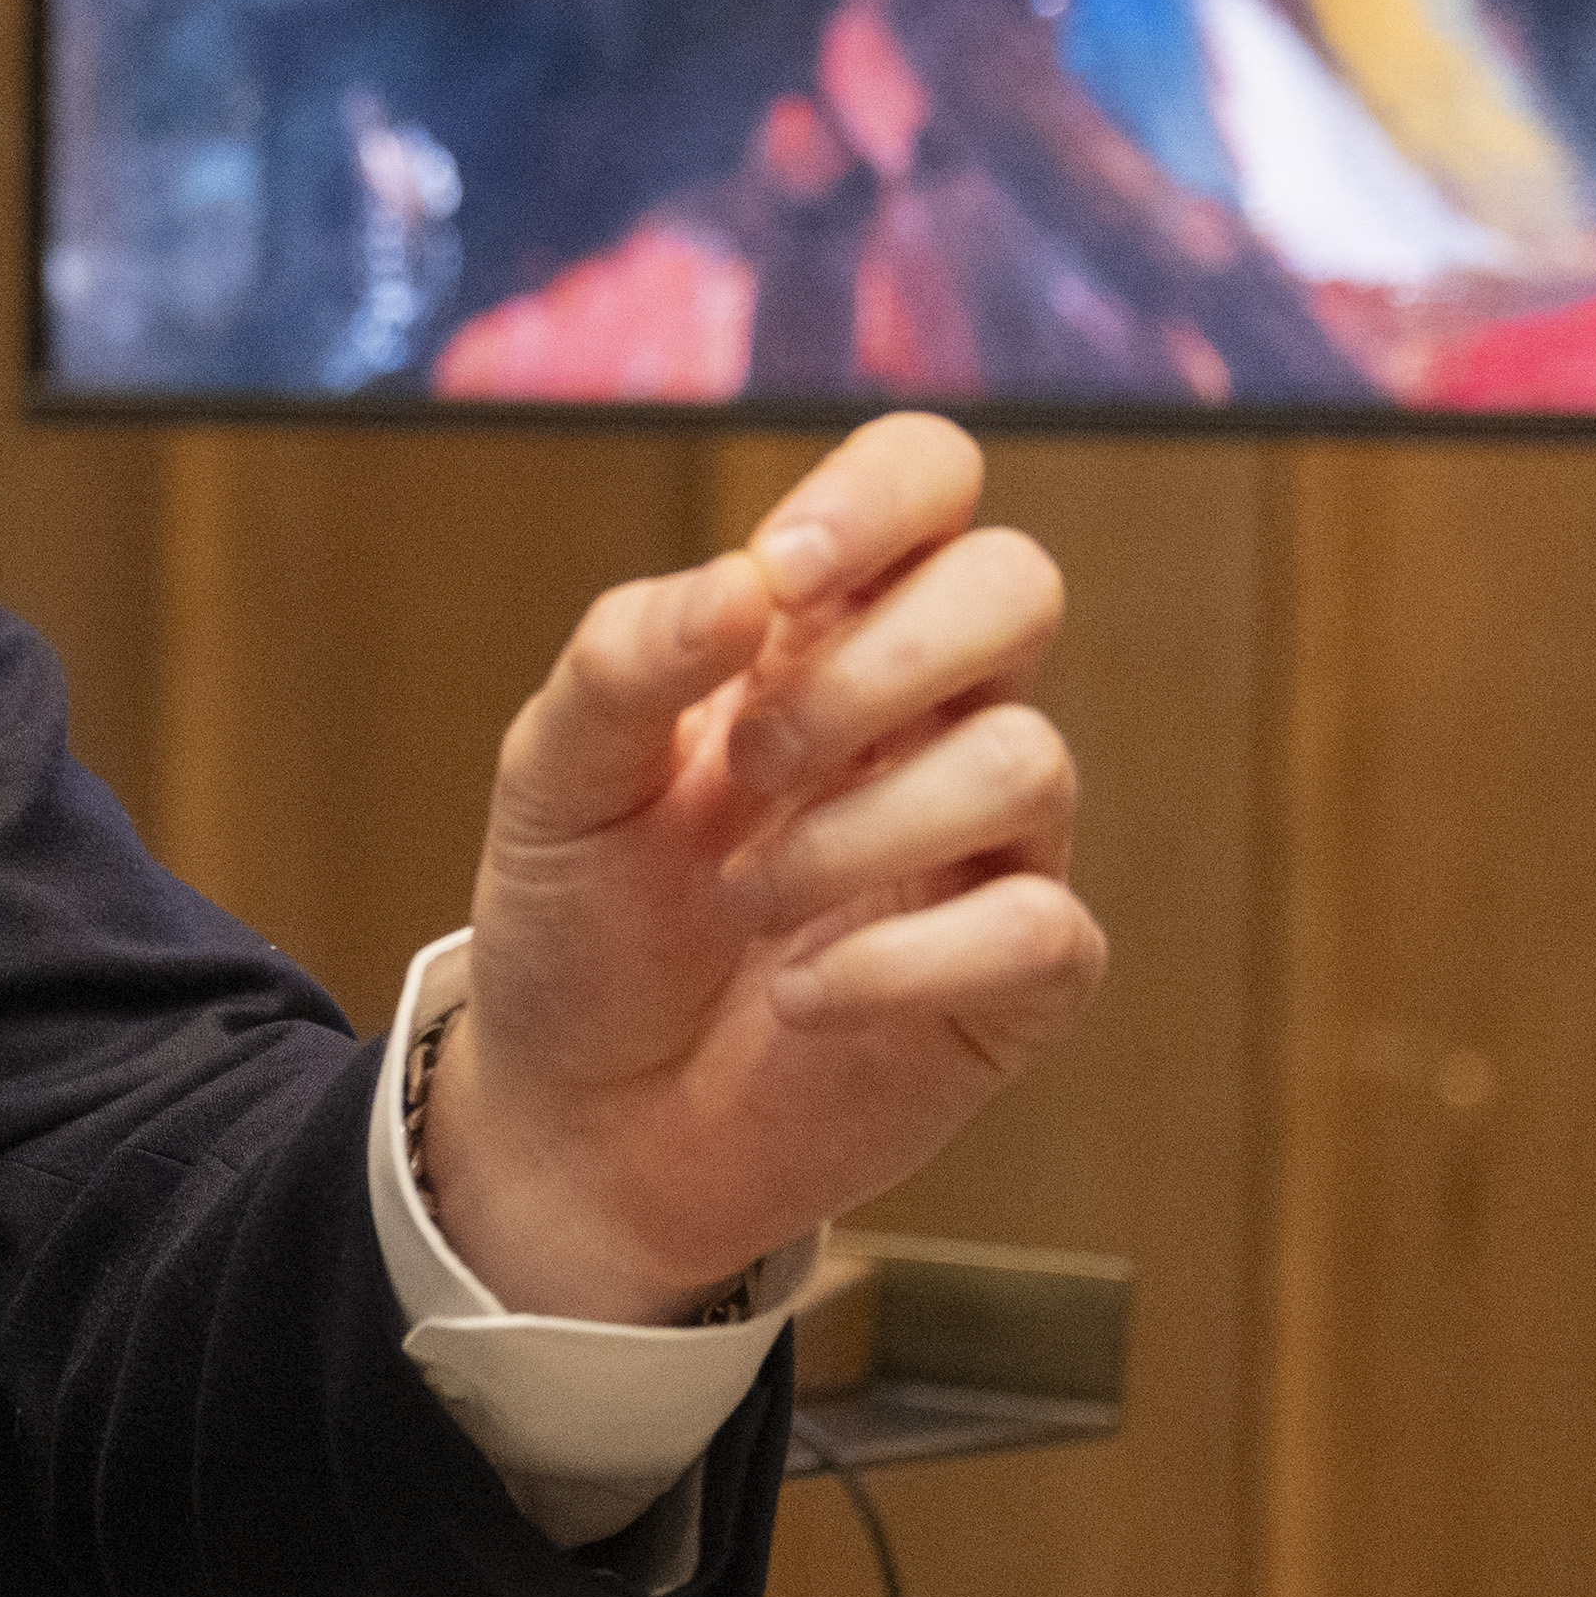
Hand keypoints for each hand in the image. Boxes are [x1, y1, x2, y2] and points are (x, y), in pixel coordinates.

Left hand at [415, 412, 1103, 1321]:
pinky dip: (900, 964)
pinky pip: (1041, 930)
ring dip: (864, 828)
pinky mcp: (1012, 983)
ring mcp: (984, 846)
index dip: (883, 494)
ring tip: (748, 896)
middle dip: (880, 663)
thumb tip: (741, 584)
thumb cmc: (579, 919)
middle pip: (1018, 584)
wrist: (576, 1119)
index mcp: (818, 629)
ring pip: (1033, 759)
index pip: (926, 477)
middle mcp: (925, 714)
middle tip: (749, 758)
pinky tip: (801, 995)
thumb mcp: (554, 775)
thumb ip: (626, 658)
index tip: (783, 576)